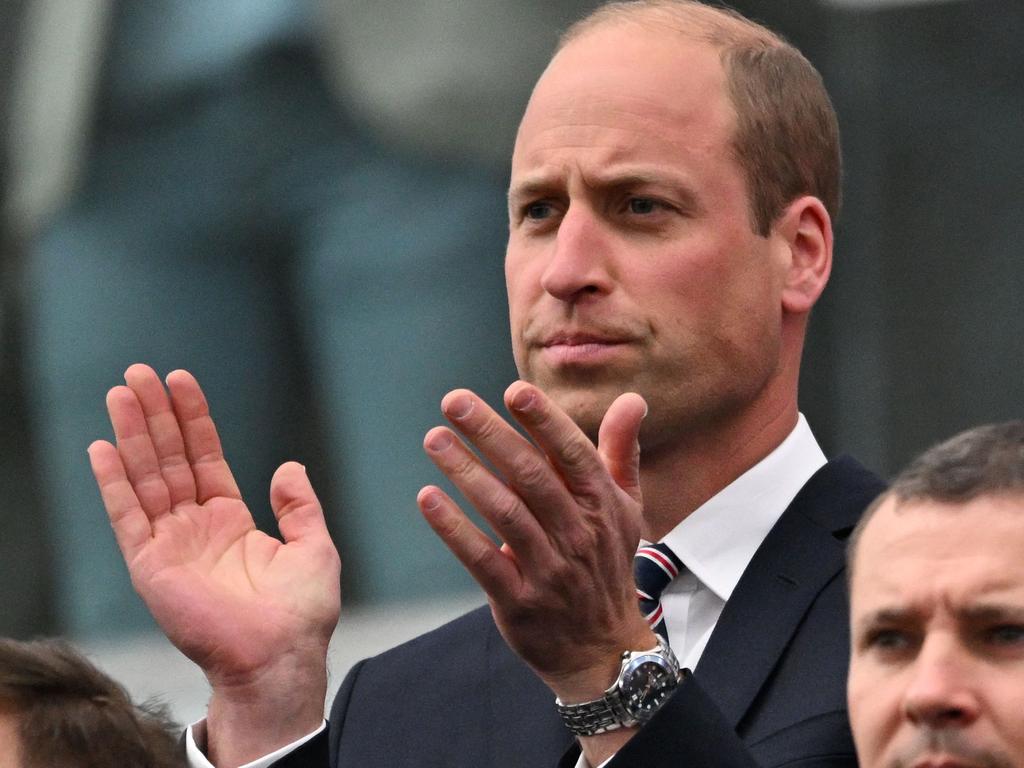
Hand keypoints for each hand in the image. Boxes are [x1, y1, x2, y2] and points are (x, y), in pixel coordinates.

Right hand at [89, 364, 339, 764]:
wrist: (280, 657)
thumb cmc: (300, 612)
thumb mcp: (314, 546)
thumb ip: (300, 506)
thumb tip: (288, 467)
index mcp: (230, 520)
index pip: (206, 457)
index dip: (193, 419)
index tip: (181, 381)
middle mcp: (195, 527)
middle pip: (169, 459)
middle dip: (156, 415)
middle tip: (139, 373)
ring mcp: (171, 545)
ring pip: (146, 478)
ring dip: (132, 435)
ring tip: (121, 393)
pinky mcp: (151, 566)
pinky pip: (128, 517)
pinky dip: (114, 483)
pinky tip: (104, 448)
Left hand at [417, 381, 655, 699]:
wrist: (602, 648)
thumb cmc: (606, 563)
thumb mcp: (625, 508)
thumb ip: (620, 451)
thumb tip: (633, 399)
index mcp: (602, 505)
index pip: (573, 455)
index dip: (545, 422)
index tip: (515, 391)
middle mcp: (578, 534)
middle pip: (531, 476)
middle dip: (492, 434)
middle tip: (455, 402)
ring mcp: (548, 569)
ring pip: (505, 512)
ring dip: (466, 472)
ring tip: (435, 440)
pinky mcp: (518, 600)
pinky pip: (482, 559)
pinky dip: (454, 528)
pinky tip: (429, 498)